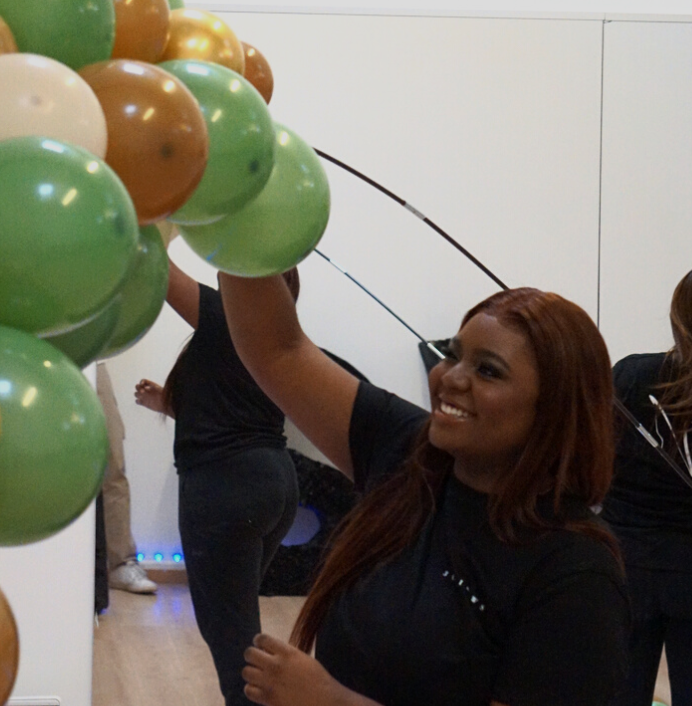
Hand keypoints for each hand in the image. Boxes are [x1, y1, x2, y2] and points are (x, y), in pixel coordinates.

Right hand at [134, 379, 166, 414]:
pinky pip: (137, 401)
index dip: (141, 382)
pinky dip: (137, 401)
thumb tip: (146, 389)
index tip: (142, 384)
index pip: (143, 381)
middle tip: (143, 392)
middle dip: (138, 388)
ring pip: (136, 394)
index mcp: (150, 385)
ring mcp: (144, 396)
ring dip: (137, 394)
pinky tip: (141, 401)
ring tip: (142, 396)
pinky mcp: (144, 403)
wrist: (166, 404)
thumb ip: (153, 388)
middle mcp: (146, 390)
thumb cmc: (165, 396)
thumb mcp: (160, 390)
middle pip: (137, 386)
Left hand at [243, 634, 367, 705]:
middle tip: (257, 660)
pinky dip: (252, 689)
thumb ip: (286, 654)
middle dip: (252, 656)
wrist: (322, 701)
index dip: (258, 641)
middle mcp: (275, 665)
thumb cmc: (317, 679)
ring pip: (246, 672)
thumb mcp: (303, 659)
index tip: (259, 645)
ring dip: (251, 672)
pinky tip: (259, 689)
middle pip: (249, 654)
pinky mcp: (267, 698)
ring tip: (258, 675)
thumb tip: (272, 652)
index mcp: (286, 652)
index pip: (262, 639)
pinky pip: (248, 690)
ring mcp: (269, 682)